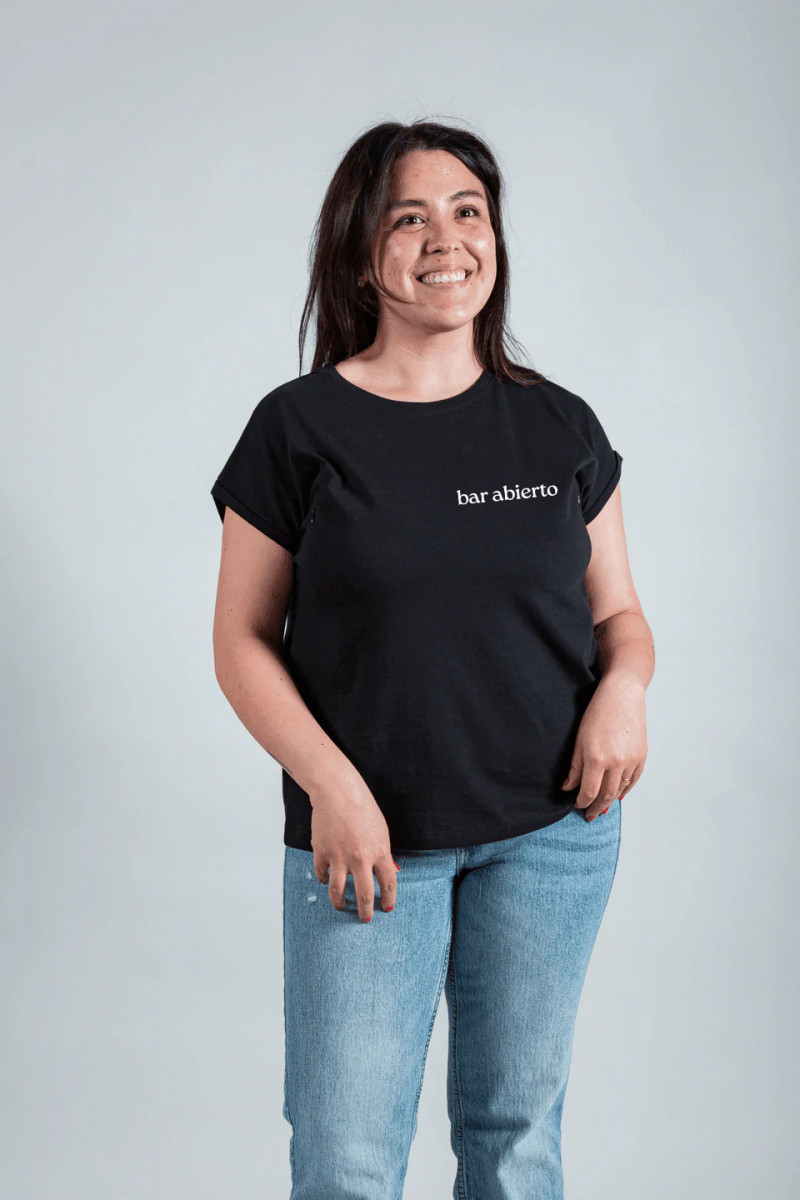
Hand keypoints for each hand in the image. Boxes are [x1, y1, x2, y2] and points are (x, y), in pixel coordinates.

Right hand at [309, 779, 398, 922]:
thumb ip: (382, 853)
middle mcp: (360, 859)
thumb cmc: (362, 807)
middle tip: (365, 918)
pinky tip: (326, 881)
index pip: (388, 884)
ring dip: (340, 903)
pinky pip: (322, 875)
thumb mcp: (381, 830)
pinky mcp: (322, 853)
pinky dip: (324, 880)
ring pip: (338, 892)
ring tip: (341, 906)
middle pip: (364, 895)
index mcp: (379, 852)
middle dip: (365, 912)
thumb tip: (385, 871)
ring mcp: (339, 858)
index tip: (386, 908)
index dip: (388, 899)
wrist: (338, 793)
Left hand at [562, 672, 647, 819]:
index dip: (581, 802)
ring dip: (610, 801)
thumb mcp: (579, 739)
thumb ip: (575, 767)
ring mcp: (631, 760)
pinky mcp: (642, 756)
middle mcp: (616, 762)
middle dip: (596, 808)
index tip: (577, 805)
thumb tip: (568, 788)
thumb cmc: (597, 713)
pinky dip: (625, 790)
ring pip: (620, 790)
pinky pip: (633, 781)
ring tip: (601, 806)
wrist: (622, 694)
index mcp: (597, 758)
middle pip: (606, 796)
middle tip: (590, 815)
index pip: (588, 792)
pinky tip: (618, 795)